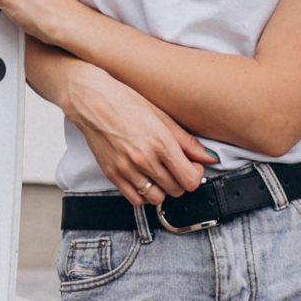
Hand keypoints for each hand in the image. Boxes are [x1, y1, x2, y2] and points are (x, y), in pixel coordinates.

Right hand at [60, 61, 216, 204]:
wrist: (92, 100)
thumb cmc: (125, 102)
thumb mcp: (162, 116)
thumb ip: (187, 141)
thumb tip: (208, 157)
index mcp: (161, 143)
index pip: (190, 180)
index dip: (196, 176)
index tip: (193, 167)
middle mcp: (145, 159)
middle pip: (176, 190)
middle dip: (181, 182)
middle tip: (176, 169)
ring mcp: (127, 169)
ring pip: (156, 198)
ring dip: (163, 190)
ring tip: (160, 175)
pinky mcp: (112, 174)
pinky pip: (135, 199)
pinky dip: (143, 194)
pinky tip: (144, 179)